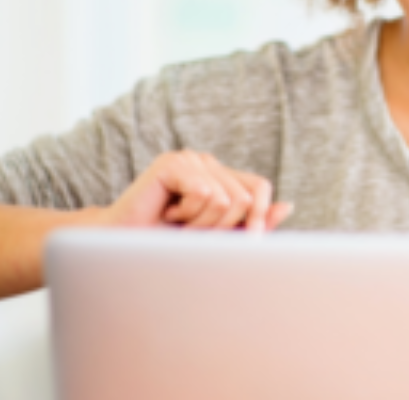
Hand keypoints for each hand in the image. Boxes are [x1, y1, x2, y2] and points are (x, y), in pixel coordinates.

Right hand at [98, 150, 292, 231]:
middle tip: (192, 233)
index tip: (249, 242)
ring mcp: (190, 160)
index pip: (260, 187)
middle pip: (246, 198)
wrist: (120, 249)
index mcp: (220, 177)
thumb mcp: (217, 238)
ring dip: (202, 225)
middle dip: (224, 228)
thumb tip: (288, 206)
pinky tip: (167, 214)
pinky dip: (189, 215)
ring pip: (227, 200)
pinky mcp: (172, 164)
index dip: (260, 216)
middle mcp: (207, 163)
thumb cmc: (166, 245)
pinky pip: (206, 194)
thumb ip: (251, 223)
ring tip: (178, 224)